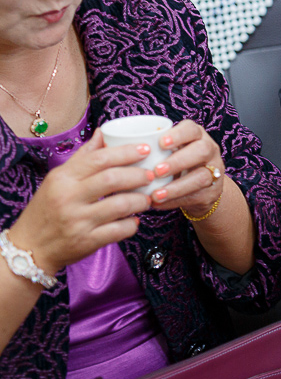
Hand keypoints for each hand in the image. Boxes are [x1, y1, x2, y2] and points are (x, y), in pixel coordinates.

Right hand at [8, 132, 151, 272]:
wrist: (30, 246)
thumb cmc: (47, 208)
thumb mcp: (58, 179)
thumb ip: (83, 157)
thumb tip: (102, 132)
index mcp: (62, 178)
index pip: (99, 159)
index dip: (126, 153)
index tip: (146, 150)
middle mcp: (68, 198)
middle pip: (112, 179)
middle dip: (138, 175)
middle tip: (152, 175)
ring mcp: (77, 221)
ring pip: (120, 205)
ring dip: (141, 200)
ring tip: (147, 198)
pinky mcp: (86, 242)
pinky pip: (119, 230)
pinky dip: (132, 224)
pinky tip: (134, 219)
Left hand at [145, 120, 225, 215]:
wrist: (197, 188)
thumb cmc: (171, 164)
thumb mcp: (163, 152)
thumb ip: (142, 147)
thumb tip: (103, 140)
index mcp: (195, 136)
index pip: (191, 129)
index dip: (178, 135)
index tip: (160, 143)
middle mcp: (209, 149)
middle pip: (202, 150)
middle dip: (178, 161)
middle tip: (156, 171)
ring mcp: (214, 170)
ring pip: (203, 175)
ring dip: (178, 186)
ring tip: (156, 194)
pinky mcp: (213, 191)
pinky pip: (198, 195)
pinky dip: (177, 200)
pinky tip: (160, 203)